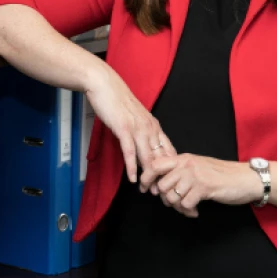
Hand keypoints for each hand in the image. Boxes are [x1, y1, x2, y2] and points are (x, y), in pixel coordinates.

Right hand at [84, 64, 175, 183]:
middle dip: (162, 177)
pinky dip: (132, 167)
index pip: (168, 150)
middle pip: (160, 157)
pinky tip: (133, 178)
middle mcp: (150, 128)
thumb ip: (141, 131)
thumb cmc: (118, 100)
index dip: (171, 168)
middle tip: (163, 193)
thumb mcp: (135, 117)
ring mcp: (138, 129)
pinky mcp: (124, 129)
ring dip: (148, 176)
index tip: (171, 182)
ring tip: (148, 190)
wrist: (105, 85)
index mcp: (154, 125)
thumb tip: (144, 146)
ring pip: (148, 157)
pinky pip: (130, 152)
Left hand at [138, 154, 263, 217]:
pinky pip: (185, 204)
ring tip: (187, 207)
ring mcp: (195, 175)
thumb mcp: (197, 166)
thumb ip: (180, 171)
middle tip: (177, 203)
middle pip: (161, 185)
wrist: (246, 178)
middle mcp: (186, 164)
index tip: (145, 190)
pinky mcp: (204, 187)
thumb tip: (160, 184)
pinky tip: (195, 211)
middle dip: (165, 199)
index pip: (155, 164)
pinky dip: (188, 211)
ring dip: (178, 207)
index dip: (146, 178)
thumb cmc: (222, 175)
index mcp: (183, 158)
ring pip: (171, 196)